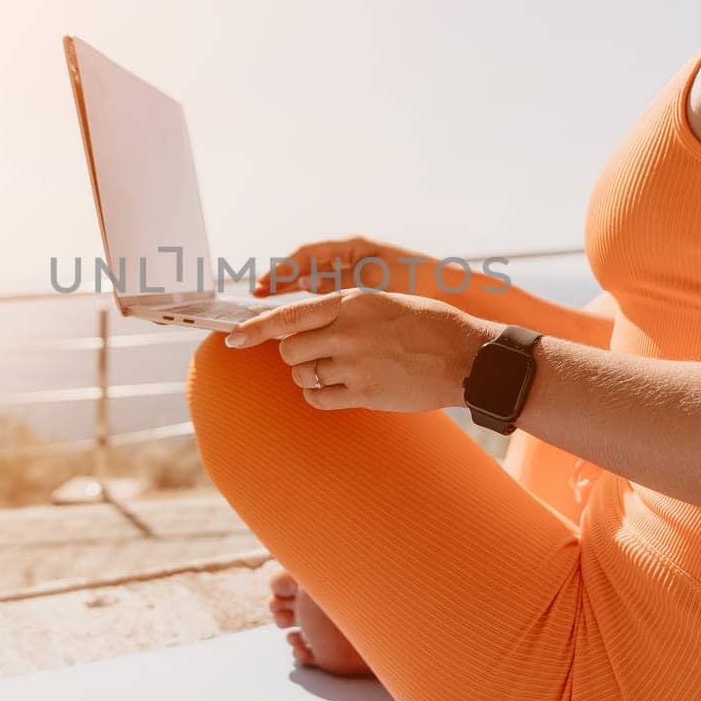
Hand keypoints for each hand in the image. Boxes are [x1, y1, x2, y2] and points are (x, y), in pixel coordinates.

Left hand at [224, 288, 498, 411]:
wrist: (467, 357)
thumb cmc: (430, 326)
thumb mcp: (385, 302)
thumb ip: (346, 310)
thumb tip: (307, 322)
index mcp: (352, 301)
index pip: (290, 315)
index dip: (255, 328)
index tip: (232, 338)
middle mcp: (348, 330)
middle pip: (289, 349)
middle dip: (294, 355)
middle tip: (315, 356)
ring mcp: (355, 363)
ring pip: (302, 374)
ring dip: (308, 376)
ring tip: (336, 371)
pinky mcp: (364, 393)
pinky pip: (319, 398)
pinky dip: (319, 396)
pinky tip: (337, 390)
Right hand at [253, 235, 444, 297]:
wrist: (456, 294)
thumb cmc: (423, 281)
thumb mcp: (379, 278)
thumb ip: (342, 279)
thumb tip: (304, 280)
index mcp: (355, 249)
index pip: (307, 255)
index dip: (282, 269)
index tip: (262, 285)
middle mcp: (353, 261)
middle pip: (307, 268)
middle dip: (282, 281)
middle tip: (257, 297)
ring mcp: (358, 278)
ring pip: (316, 284)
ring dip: (294, 294)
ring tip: (271, 308)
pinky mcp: (365, 296)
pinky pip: (331, 299)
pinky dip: (314, 307)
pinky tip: (303, 322)